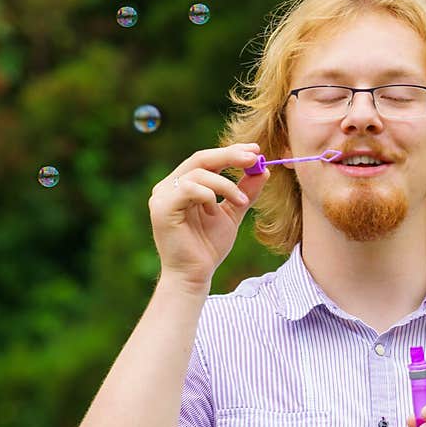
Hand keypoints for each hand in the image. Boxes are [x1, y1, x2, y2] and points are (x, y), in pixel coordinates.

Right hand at [148, 143, 268, 289]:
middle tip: (254, 157)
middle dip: (230, 156)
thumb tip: (264, 169)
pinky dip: (208, 194)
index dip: (231, 152)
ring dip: (226, 184)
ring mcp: (162, 196)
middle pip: (200, 158)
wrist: (195, 275)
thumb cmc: (209, 246)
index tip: (256, 151)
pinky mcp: (161, 208)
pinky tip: (216, 210)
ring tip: (242, 201)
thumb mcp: (233, 213)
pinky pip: (188, 189)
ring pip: (198, 173)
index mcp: (183, 185)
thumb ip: (245, 191)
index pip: (207, 159)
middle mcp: (169, 186)